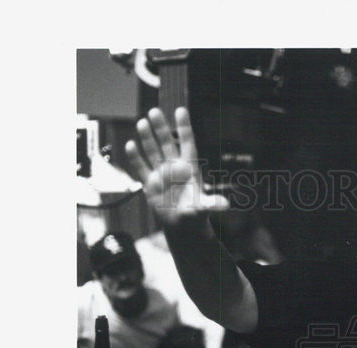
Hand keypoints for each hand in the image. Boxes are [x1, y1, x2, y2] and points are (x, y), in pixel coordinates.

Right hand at [125, 107, 228, 226]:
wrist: (182, 228)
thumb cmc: (195, 216)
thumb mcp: (203, 209)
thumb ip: (212, 205)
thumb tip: (226, 205)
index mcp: (189, 169)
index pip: (187, 144)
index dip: (184, 128)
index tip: (180, 110)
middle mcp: (174, 168)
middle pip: (167, 144)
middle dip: (161, 128)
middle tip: (154, 111)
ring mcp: (161, 175)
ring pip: (153, 152)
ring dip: (147, 138)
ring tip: (142, 122)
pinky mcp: (150, 184)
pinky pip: (142, 168)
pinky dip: (136, 157)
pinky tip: (130, 145)